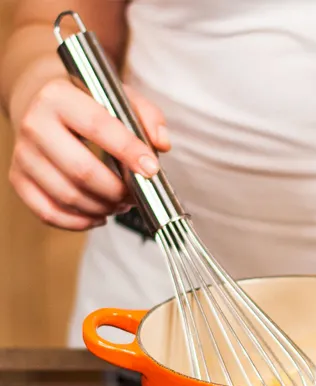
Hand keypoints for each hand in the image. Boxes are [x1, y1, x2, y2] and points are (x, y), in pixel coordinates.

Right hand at [8, 78, 169, 230]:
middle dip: (117, 191)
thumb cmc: (88, 104)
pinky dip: (80, 222)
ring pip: (68, 196)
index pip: (98, 126)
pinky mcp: (18, 179)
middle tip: (136, 195)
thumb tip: (161, 144)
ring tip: (120, 203)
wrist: (42, 103)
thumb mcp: (119, 98)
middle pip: (82, 171)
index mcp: (59, 97)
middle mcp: (34, 124)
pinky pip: (49, 213)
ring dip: (103, 208)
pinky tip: (99, 215)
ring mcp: (23, 155)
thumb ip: (146, 116)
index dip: (129, 152)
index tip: (151, 170)